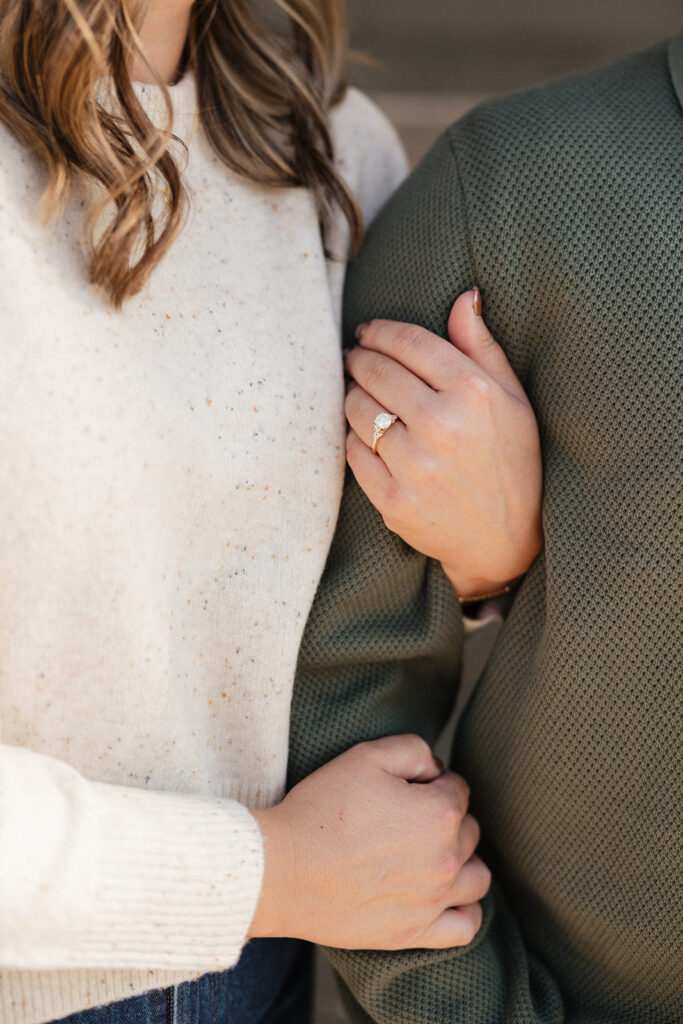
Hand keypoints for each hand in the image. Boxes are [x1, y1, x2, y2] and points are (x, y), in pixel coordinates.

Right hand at [248, 734, 489, 949]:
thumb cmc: (321, 809)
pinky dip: (465, 909)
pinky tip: (447, 897)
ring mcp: (433, 899)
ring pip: (477, 877)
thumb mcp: (366, 756)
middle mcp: (446, 857)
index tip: (407, 788)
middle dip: (446, 819)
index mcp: (439, 811)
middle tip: (407, 819)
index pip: (458, 788)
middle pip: (469, 831)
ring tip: (431, 856)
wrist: (282, 869)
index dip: (433, 782)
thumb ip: (414, 750)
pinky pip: (466, 926)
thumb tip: (437, 769)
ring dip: (462, 862)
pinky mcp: (415, 932)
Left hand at [344, 289, 542, 599]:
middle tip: (354, 357)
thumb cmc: (513, 462)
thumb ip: (482, 346)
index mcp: (474, 393)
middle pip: (376, 371)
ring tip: (358, 392)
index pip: (409, 343)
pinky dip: (353, 437)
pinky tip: (365, 432)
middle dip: (358, 358)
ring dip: (351, 394)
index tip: (367, 331)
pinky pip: (354, 452)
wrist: (505, 540)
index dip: (380, 331)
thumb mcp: (513, 400)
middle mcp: (442, 426)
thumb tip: (463, 296)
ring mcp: (414, 465)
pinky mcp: (393, 499)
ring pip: (358, 410)